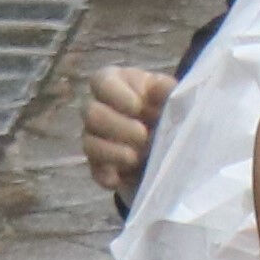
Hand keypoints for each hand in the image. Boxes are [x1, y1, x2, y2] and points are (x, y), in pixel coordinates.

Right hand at [77, 62, 164, 209]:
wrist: (170, 137)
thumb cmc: (166, 106)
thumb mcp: (170, 94)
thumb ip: (167, 91)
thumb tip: (160, 90)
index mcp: (115, 83)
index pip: (101, 82)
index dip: (116, 95)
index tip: (138, 107)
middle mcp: (98, 108)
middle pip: (90, 114)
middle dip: (118, 127)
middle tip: (143, 135)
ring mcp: (95, 138)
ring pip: (89, 144)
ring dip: (115, 152)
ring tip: (139, 157)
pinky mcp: (99, 165)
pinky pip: (95, 171)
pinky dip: (109, 175)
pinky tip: (124, 176)